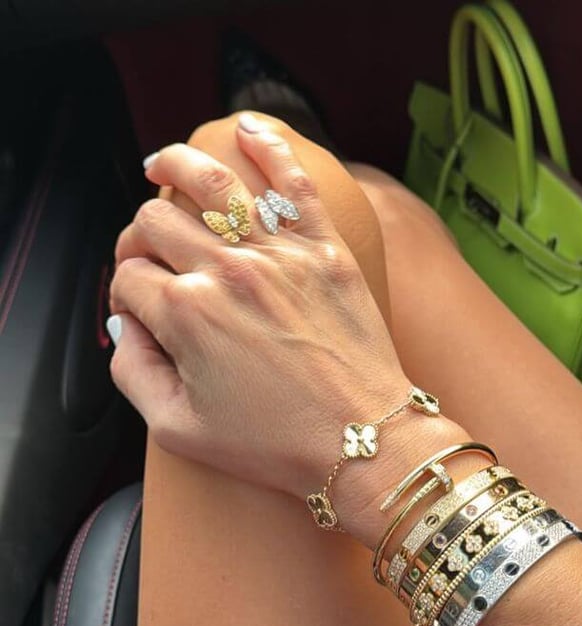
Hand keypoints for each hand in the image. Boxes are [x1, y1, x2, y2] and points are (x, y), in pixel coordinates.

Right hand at [109, 117, 414, 510]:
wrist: (363, 444)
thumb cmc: (278, 444)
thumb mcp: (179, 430)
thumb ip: (133, 373)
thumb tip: (125, 327)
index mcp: (186, 315)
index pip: (130, 278)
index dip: (124, 293)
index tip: (138, 310)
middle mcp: (228, 273)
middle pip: (157, 223)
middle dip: (139, 237)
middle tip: (150, 257)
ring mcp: (279, 256)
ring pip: (211, 184)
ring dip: (175, 166)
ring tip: (160, 164)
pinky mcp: (324, 251)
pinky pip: (292, 183)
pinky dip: (269, 147)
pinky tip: (248, 131)